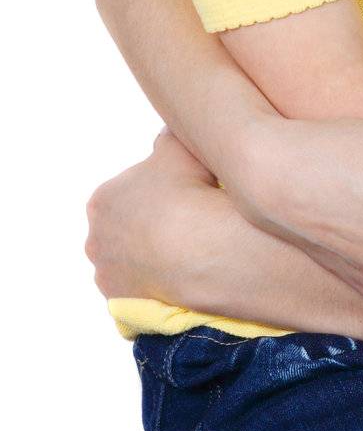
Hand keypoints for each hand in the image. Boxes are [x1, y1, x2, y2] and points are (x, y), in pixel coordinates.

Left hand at [85, 129, 217, 302]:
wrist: (199, 248)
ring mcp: (106, 273)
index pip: (126, 192)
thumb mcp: (179, 145)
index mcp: (102, 200)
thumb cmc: (188, 191)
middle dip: (146, 224)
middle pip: (123, 227)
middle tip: (182, 220)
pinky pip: (138, 286)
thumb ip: (167, 136)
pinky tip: (177, 270)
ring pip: (128, 259)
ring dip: (148, 255)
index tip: (178, 193)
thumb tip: (170, 129)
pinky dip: (153, 280)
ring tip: (184, 248)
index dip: (154, 190)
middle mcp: (95, 238)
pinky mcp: (122, 301)